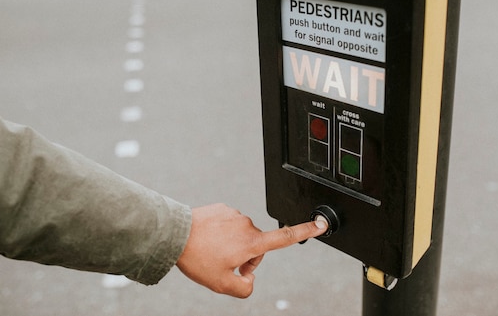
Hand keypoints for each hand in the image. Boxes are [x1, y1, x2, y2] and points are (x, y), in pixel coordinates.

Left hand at [175, 203, 327, 297]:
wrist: (176, 234)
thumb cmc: (198, 258)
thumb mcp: (222, 284)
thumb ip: (244, 288)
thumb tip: (250, 281)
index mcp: (252, 242)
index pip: (285, 237)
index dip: (306, 231)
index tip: (322, 224)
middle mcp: (247, 225)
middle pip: (257, 246)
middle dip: (246, 257)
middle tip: (226, 265)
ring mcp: (234, 214)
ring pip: (241, 235)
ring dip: (232, 245)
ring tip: (212, 251)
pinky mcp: (222, 208)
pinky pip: (228, 224)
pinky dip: (222, 234)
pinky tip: (208, 240)